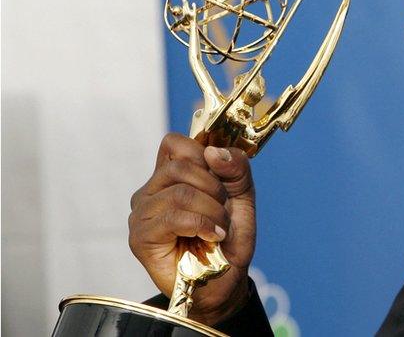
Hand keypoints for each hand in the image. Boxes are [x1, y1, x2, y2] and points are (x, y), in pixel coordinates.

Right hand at [129, 133, 256, 325]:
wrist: (226, 280)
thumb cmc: (229, 238)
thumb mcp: (242, 196)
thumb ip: (236, 169)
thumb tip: (214, 151)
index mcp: (170, 176)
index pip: (175, 143)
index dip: (203, 155)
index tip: (221, 180)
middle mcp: (150, 191)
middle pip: (181, 166)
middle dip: (215, 188)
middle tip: (224, 211)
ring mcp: (142, 214)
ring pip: (180, 192)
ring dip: (212, 211)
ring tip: (219, 229)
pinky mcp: (140, 238)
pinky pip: (173, 217)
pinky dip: (202, 225)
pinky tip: (211, 237)